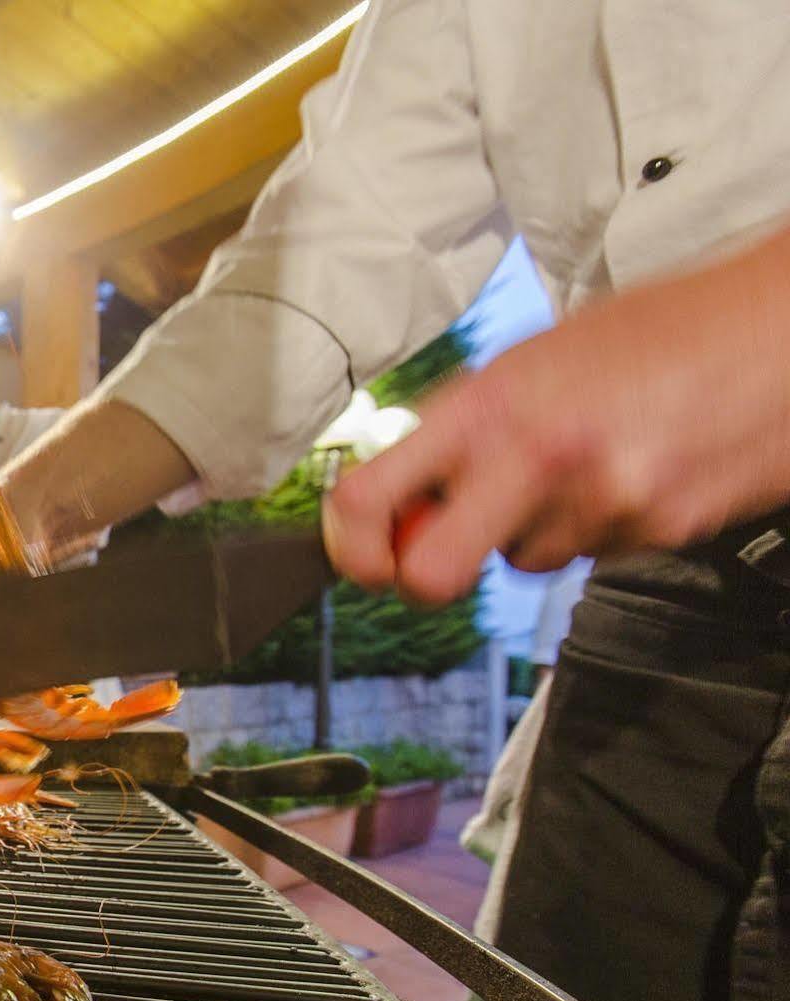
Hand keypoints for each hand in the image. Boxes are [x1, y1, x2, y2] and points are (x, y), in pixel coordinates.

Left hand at [325, 224, 789, 604]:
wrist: (775, 328)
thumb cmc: (653, 335)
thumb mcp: (528, 364)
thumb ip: (459, 434)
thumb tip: (398, 506)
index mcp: (484, 405)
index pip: (365, 499)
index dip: (349, 548)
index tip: (360, 556)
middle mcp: (532, 456)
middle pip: (430, 577)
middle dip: (428, 573)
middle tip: (446, 544)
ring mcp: (597, 502)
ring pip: (522, 564)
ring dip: (537, 529)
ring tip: (586, 463)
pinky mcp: (655, 531)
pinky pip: (592, 555)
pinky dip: (601, 524)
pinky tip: (633, 468)